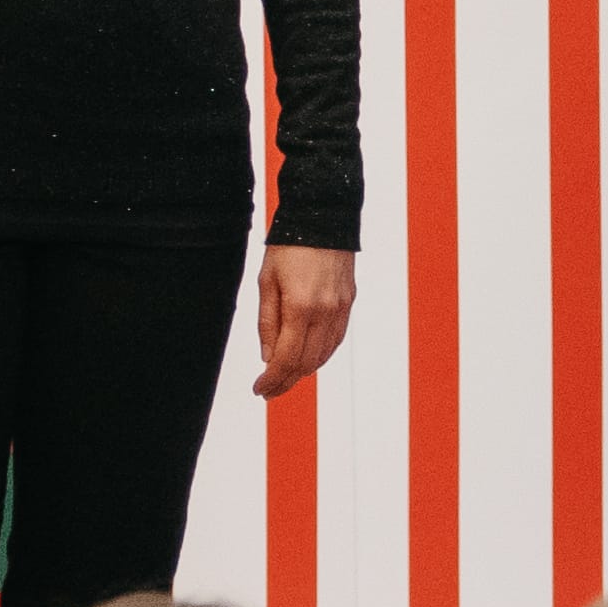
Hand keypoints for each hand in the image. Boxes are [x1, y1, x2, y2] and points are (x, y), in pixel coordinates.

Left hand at [253, 243, 360, 398]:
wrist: (322, 216)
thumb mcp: (266, 282)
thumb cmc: (289, 246)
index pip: (286, 359)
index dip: (271, 380)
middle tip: (268, 389)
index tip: (259, 389)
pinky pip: (335, 340)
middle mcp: (325, 313)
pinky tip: (306, 357)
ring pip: (323, 356)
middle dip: (285, 381)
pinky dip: (320, 355)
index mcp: (301, 307)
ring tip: (284, 376)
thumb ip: (267, 322)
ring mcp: (340, 309)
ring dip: (302, 371)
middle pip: (306, 364)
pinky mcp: (348, 303)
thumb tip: (267, 356)